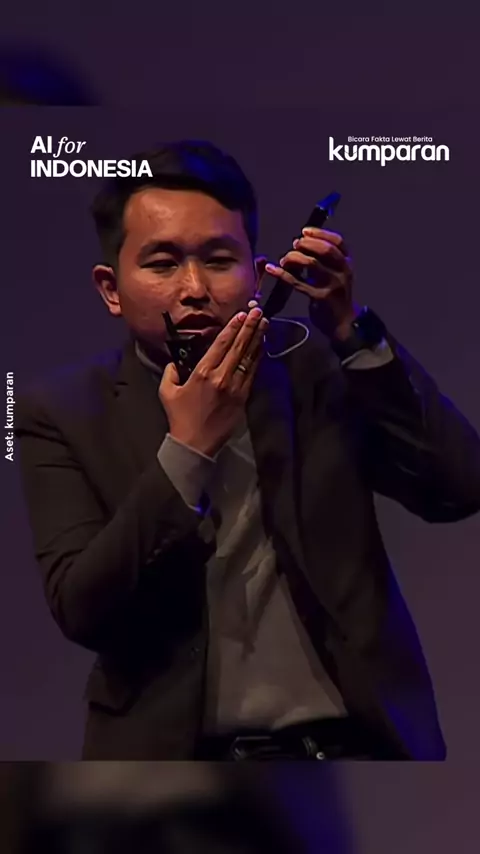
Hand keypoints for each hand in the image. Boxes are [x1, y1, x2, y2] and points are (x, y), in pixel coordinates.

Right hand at [158, 307, 267, 456]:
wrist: (195, 443)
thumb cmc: (179, 416)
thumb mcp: (167, 391)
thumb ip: (170, 371)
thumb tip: (175, 361)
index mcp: (202, 373)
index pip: (221, 344)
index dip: (232, 328)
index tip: (241, 314)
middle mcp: (221, 377)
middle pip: (239, 347)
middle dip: (249, 327)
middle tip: (258, 311)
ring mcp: (235, 387)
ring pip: (249, 358)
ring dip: (258, 339)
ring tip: (265, 324)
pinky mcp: (243, 397)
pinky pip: (252, 373)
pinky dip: (258, 358)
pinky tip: (262, 347)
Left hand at [265, 228, 360, 340]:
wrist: (342, 323)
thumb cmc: (335, 297)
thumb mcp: (336, 276)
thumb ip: (324, 262)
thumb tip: (300, 244)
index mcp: (347, 264)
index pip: (337, 242)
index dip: (320, 233)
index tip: (305, 231)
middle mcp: (343, 272)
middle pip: (325, 249)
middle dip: (306, 244)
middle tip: (294, 245)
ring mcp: (332, 285)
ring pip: (311, 263)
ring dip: (294, 258)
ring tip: (285, 260)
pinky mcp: (320, 297)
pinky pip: (298, 282)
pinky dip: (283, 274)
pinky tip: (272, 269)